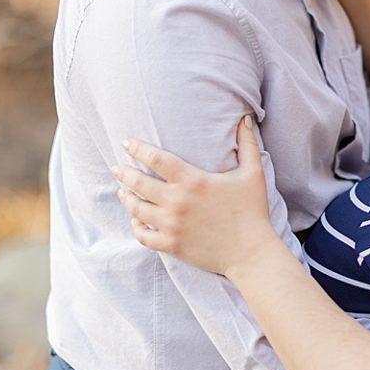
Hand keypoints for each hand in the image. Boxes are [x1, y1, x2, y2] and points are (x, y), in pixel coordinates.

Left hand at [112, 116, 281, 276]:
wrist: (252, 253)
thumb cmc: (252, 211)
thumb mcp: (252, 174)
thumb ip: (247, 143)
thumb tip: (245, 117)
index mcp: (193, 181)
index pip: (155, 158)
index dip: (137, 148)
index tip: (126, 143)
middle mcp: (177, 201)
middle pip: (138, 182)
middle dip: (123, 173)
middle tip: (117, 168)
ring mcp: (171, 225)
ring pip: (136, 208)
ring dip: (126, 198)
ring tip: (123, 192)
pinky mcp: (171, 244)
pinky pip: (142, 235)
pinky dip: (136, 226)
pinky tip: (136, 220)